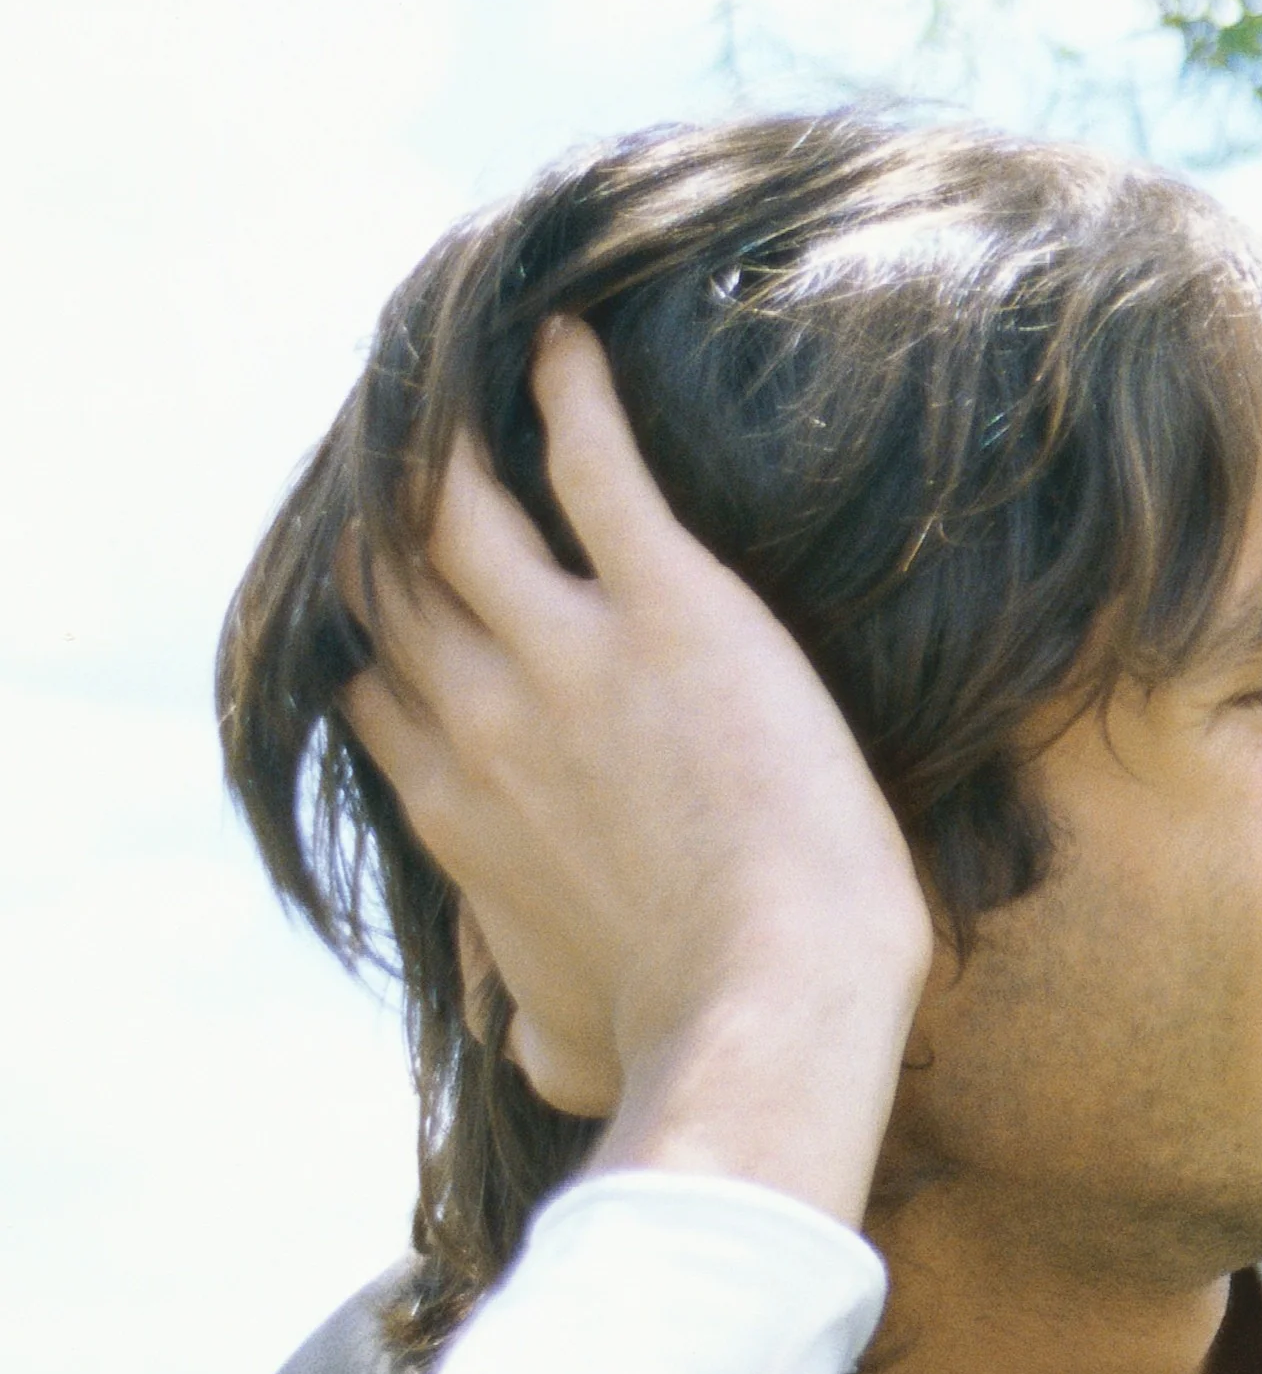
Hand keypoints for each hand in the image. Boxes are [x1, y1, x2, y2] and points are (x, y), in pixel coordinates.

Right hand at [336, 320, 933, 1224]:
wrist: (774, 997)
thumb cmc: (687, 1033)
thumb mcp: (565, 1039)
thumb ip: (526, 1009)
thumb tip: (524, 1031)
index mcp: (456, 810)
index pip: (375, 684)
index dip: (376, 623)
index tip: (394, 580)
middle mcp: (481, 716)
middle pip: (391, 580)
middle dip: (391, 508)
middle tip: (424, 443)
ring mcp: (566, 653)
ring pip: (455, 504)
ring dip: (451, 431)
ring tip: (464, 374)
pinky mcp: (671, 607)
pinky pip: (593, 466)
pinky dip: (572, 390)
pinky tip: (571, 334)